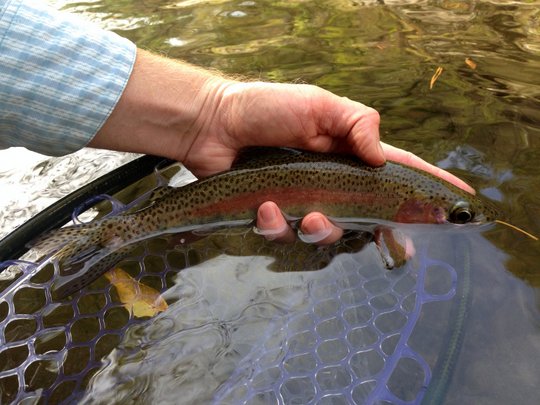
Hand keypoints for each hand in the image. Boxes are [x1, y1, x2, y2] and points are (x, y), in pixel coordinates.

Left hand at [182, 81, 472, 244]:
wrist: (215, 123)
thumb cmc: (267, 108)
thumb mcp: (318, 104)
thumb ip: (356, 124)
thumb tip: (382, 157)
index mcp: (349, 153)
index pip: (397, 171)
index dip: (429, 186)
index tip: (460, 202)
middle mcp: (331, 181)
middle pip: (367, 217)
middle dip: (375, 232)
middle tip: (379, 237)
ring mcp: (303, 199)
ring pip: (325, 234)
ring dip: (318, 230)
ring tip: (299, 213)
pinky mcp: (274, 213)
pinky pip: (284, 234)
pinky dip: (276, 224)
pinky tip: (265, 207)